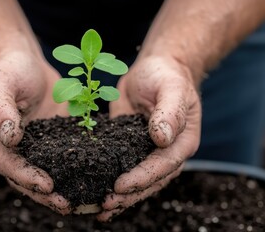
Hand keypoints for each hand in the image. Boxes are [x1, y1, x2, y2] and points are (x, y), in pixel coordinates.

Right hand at [0, 49, 70, 214]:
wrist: (22, 60)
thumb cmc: (7, 69)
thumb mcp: (1, 84)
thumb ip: (0, 110)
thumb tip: (9, 138)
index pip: (8, 164)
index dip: (26, 177)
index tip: (47, 185)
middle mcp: (13, 147)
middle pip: (27, 177)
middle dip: (46, 193)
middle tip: (68, 204)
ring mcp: (34, 144)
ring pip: (47, 171)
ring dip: (62, 187)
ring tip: (82, 200)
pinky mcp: (52, 137)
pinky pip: (63, 156)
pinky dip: (75, 168)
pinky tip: (92, 174)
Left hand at [99, 55, 201, 220]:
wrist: (154, 69)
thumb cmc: (166, 75)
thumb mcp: (172, 88)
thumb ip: (170, 112)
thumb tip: (162, 139)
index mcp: (182, 142)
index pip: (163, 166)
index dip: (142, 177)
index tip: (121, 185)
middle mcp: (167, 153)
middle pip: (150, 181)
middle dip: (128, 194)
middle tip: (105, 204)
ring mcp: (148, 152)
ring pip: (136, 180)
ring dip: (119, 196)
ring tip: (99, 209)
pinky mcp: (130, 147)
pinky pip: (121, 166)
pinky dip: (110, 179)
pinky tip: (96, 191)